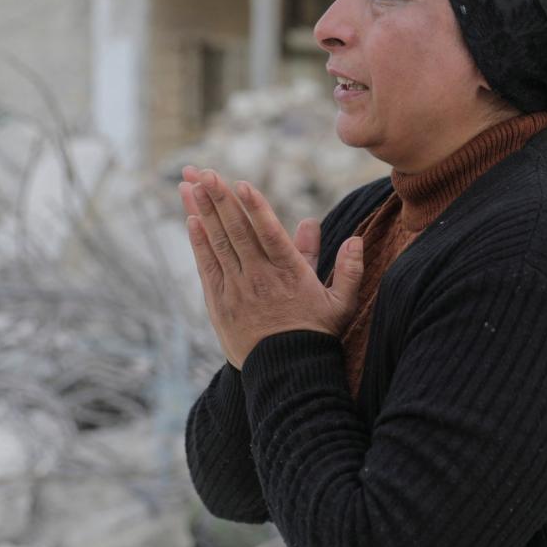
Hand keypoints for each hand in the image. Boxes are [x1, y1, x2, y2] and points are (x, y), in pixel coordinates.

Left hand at [177, 166, 364, 369]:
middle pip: (237, 233)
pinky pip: (207, 266)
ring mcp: (237, 290)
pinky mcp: (219, 303)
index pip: (270, 235)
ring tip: (191, 184)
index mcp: (290, 275)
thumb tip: (355, 239)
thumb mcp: (341, 304)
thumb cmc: (316, 335)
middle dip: (220, 199)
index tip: (242, 184)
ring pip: (218, 244)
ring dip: (203, 212)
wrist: (286, 375)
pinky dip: (198, 242)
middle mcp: (260, 279)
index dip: (255, 208)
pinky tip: (191, 219)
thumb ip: (348, 270)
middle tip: (206, 171)